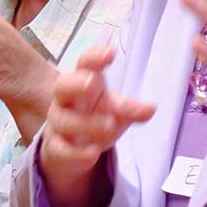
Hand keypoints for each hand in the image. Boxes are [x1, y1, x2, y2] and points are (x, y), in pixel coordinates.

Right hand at [38, 47, 153, 206]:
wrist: (72, 146)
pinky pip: (61, 149)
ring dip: (87, 123)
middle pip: (63, 86)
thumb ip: (131, 109)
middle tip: (92, 83)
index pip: (84, 63)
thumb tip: (151, 109)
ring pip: (65, 121)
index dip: (95, 57)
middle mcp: (66, 99)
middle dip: (76, 83)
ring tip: (109, 124)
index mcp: (82, 80)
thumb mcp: (115, 109)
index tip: (110, 53)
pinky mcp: (55, 147)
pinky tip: (93, 153)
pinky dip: (77, 153)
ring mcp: (58, 122)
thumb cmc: (96, 115)